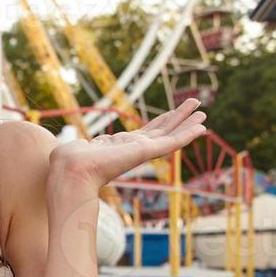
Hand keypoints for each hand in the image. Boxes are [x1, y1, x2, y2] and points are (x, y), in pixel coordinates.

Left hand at [48, 97, 208, 194]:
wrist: (72, 170)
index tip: (172, 113)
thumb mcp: (82, 147)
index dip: (162, 122)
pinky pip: (173, 141)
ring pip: (172, 134)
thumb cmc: (71, 161)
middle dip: (180, 118)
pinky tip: (202, 127)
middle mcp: (135, 148)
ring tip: (204, 112)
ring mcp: (143, 151)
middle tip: (197, 107)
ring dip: (188, 122)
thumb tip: (80, 145)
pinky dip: (188, 134)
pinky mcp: (147, 152)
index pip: (147, 132)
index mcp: (123, 146)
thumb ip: (86, 145)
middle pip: (164, 130)